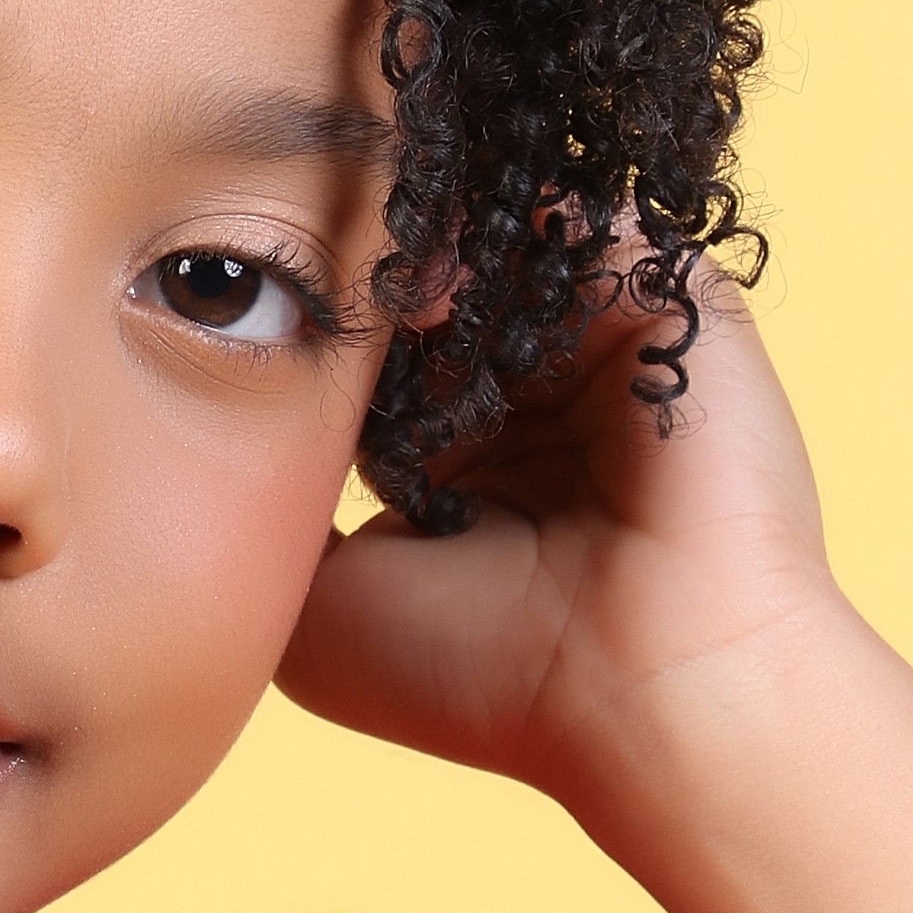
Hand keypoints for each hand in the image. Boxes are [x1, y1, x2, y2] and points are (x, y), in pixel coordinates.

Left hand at [279, 262, 851, 820]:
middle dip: (359, 270)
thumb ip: (277, 487)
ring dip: (422, 248)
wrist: (649, 693)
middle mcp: (529, 392)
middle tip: (287, 273)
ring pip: (490, 239)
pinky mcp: (671, 305)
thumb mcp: (320, 599)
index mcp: (452, 454)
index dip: (309, 324)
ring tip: (360, 285)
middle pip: (426, 278)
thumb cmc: (479, 673)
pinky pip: (580, 218)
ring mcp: (600, 344)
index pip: (368, 345)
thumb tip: (241, 385)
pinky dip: (509, 230)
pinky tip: (438, 284)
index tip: (243, 317)